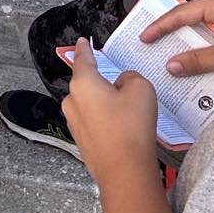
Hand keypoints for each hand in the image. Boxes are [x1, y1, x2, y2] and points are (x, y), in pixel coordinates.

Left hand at [61, 39, 159, 184]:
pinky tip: (124, 129)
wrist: (124, 170)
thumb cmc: (130, 128)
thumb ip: (130, 77)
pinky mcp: (83, 141)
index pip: (81, 58)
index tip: (82, 42)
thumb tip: (123, 82)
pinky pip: (95, 123)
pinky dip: (108, 122)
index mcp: (82, 83)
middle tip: (125, 87)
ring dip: (107, 104)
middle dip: (104, 83)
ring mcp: (75, 124)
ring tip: (130, 113)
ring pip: (92, 104)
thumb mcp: (141, 88)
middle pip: (88, 83)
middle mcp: (73, 102)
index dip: (84, 48)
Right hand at [143, 0, 213, 79]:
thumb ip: (198, 60)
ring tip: (166, 58)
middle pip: (190, 20)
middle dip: (170, 34)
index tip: (143, 38)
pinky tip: (193, 66)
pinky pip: (213, 41)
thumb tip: (170, 65)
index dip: (161, 26)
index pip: (182, 13)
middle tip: (149, 46)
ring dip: (186, 46)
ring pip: (202, 32)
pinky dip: (201, 52)